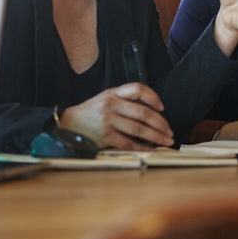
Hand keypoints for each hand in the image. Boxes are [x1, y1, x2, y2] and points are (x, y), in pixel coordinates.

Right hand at [59, 83, 174, 150]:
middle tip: (170, 131)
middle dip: (161, 123)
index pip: (138, 89)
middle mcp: (111, 104)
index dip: (153, 97)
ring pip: (139, 129)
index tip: (162, 108)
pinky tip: (151, 149)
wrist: (67, 125)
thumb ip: (124, 101)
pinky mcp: (104, 136)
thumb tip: (151, 112)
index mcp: (113, 93)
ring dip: (156, 136)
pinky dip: (142, 147)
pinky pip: (128, 142)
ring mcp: (108, 120)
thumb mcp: (105, 99)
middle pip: (143, 113)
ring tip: (166, 140)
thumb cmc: (91, 113)